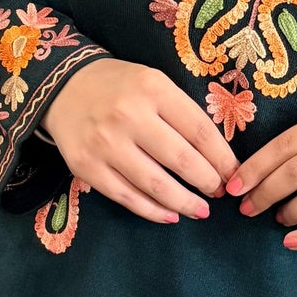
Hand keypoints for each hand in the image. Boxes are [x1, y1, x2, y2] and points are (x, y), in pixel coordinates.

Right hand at [40, 57, 238, 223]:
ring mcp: (105, 144)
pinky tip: (171, 215)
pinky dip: (153, 211)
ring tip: (201, 210)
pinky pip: (127, 197)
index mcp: (153, 89)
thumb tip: (218, 156)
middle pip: (182, 160)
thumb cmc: (120, 86)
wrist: (63, 87)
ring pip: (156, 185)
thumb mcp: (154, 82)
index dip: (222, 158)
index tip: (234, 173)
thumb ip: (183, 112)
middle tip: (219, 192)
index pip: (200, 131)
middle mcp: (128, 116)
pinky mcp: (86, 167)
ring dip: (186, 203)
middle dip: (208, 182)